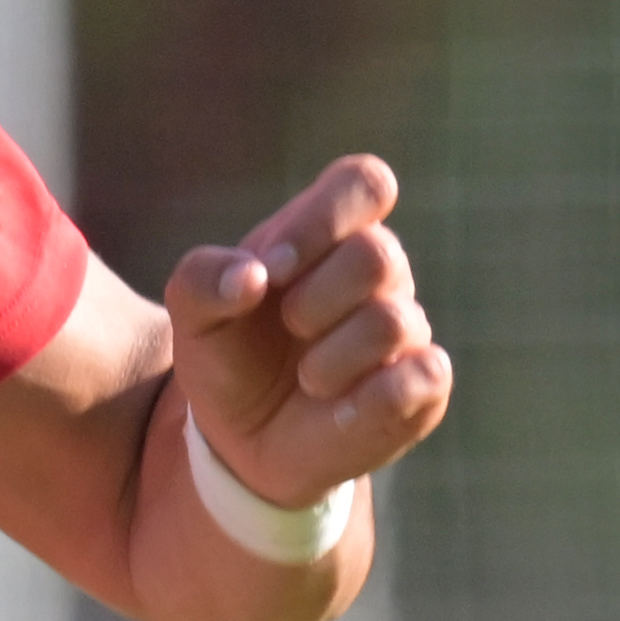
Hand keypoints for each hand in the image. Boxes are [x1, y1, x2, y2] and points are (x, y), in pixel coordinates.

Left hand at [165, 153, 451, 507]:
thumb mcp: (193, 314)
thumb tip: (252, 276)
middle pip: (378, 255)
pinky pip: (427, 374)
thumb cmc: (228, 353)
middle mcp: (378, 272)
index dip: (321, 220)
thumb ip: (203, 278)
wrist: (242, 436)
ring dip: (330, 360)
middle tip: (287, 329)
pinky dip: (371, 397)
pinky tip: (338, 408)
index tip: (272, 267)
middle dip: (314, 300)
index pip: (365, 183)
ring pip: (393, 322)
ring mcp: (407, 325)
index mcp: (328, 232)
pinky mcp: (423, 383)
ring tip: (305, 379)